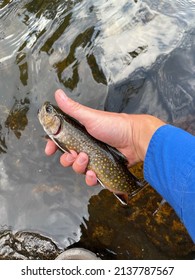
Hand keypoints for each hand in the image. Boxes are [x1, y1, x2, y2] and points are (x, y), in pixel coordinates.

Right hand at [45, 89, 164, 185]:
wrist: (135, 139)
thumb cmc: (114, 125)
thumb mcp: (90, 117)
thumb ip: (72, 109)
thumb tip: (57, 93)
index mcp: (80, 133)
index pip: (62, 140)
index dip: (54, 145)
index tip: (50, 149)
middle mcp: (86, 146)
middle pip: (68, 157)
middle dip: (67, 159)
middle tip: (75, 154)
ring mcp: (94, 158)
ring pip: (78, 168)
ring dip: (78, 167)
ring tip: (87, 160)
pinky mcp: (103, 169)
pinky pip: (91, 178)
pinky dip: (90, 178)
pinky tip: (93, 173)